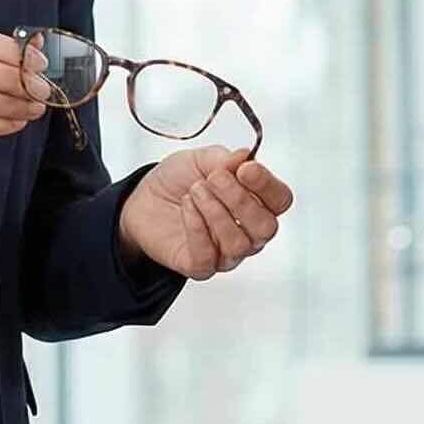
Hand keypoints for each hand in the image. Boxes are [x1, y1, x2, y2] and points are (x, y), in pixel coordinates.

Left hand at [118, 145, 293, 279]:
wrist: (143, 199)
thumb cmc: (178, 181)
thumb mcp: (200, 159)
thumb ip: (225, 159)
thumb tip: (245, 157)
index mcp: (256, 202)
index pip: (280, 200)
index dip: (267, 185)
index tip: (245, 169)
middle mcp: (248, 231)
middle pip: (266, 227)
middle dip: (240, 199)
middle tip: (214, 179)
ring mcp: (226, 252)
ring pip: (238, 243)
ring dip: (215, 211)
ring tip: (194, 191)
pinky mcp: (201, 266)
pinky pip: (208, 257)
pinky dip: (197, 228)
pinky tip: (186, 208)